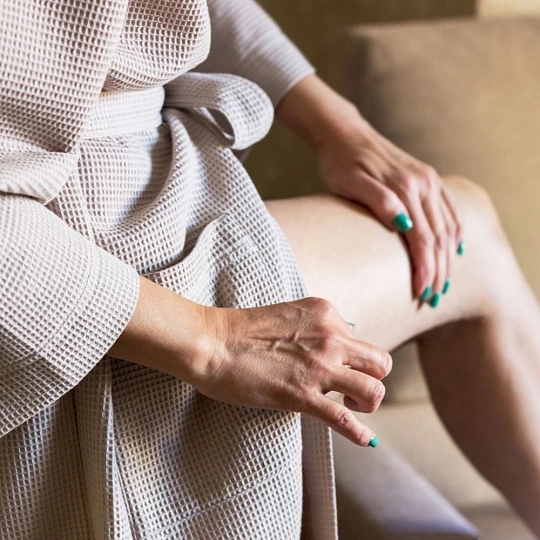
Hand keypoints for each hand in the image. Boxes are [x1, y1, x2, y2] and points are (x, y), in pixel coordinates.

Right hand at [193, 297, 390, 445]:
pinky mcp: (302, 395)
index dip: (352, 358)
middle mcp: (330, 338)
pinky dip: (360, 433)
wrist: (213, 342)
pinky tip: (366, 440)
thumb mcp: (290, 313)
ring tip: (351, 406)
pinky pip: (344, 419)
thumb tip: (334, 342)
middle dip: (373, 378)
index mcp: (326, 314)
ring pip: (373, 390)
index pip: (360, 340)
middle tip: (353, 389)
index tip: (339, 368)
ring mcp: (319, 368)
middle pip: (380, 363)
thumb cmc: (243, 329)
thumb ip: (315, 325)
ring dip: (368, 403)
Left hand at [276, 74, 462, 302]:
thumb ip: (378, 200)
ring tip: (443, 284)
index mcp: (405, 188)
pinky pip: (450, 208)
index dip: (425, 268)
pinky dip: (456, 231)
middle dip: (438, 271)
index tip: (422, 294)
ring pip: (448, 226)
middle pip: (439, 237)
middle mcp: (424, 184)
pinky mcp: (428, 177)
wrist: (345, 133)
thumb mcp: (351, 182)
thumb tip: (404, 223)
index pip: (423, 239)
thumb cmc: (340, 162)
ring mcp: (429, 180)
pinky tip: (456, 248)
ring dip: (448, 258)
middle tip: (432, 299)